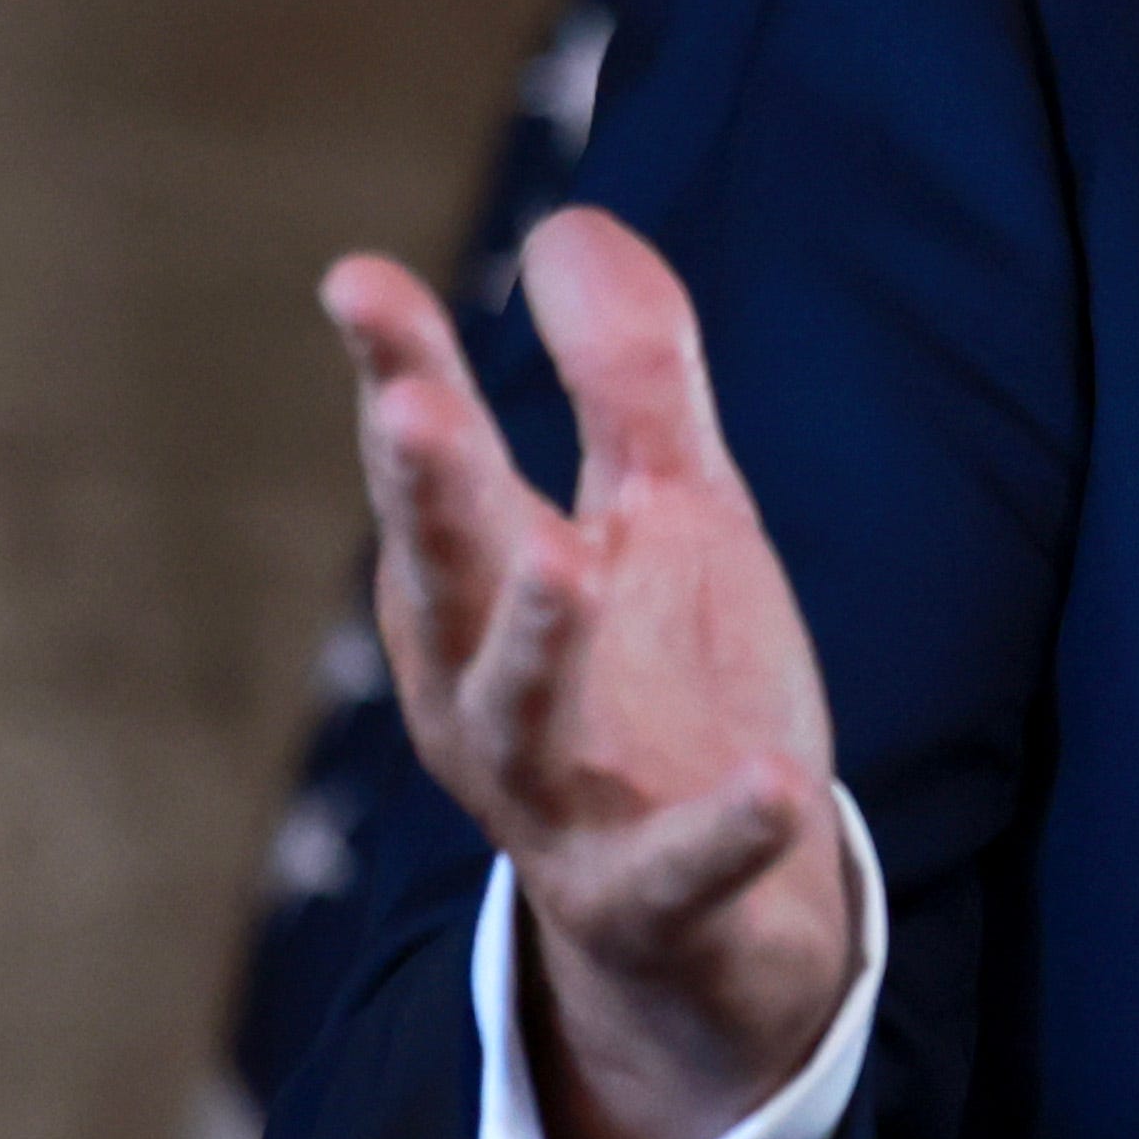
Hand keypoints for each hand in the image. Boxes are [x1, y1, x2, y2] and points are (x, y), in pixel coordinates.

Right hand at [322, 208, 854, 1138]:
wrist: (722, 918)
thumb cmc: (669, 688)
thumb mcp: (666, 515)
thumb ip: (626, 378)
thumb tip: (568, 221)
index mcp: (475, 591)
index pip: (431, 468)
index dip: (399, 373)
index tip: (361, 279)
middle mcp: (486, 692)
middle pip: (449, 581)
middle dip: (428, 497)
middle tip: (412, 404)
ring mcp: (560, 803)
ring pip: (523, 722)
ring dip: (537, 644)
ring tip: (571, 564)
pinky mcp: (647, 899)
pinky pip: (678, 871)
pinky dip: (722, 832)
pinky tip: (777, 789)